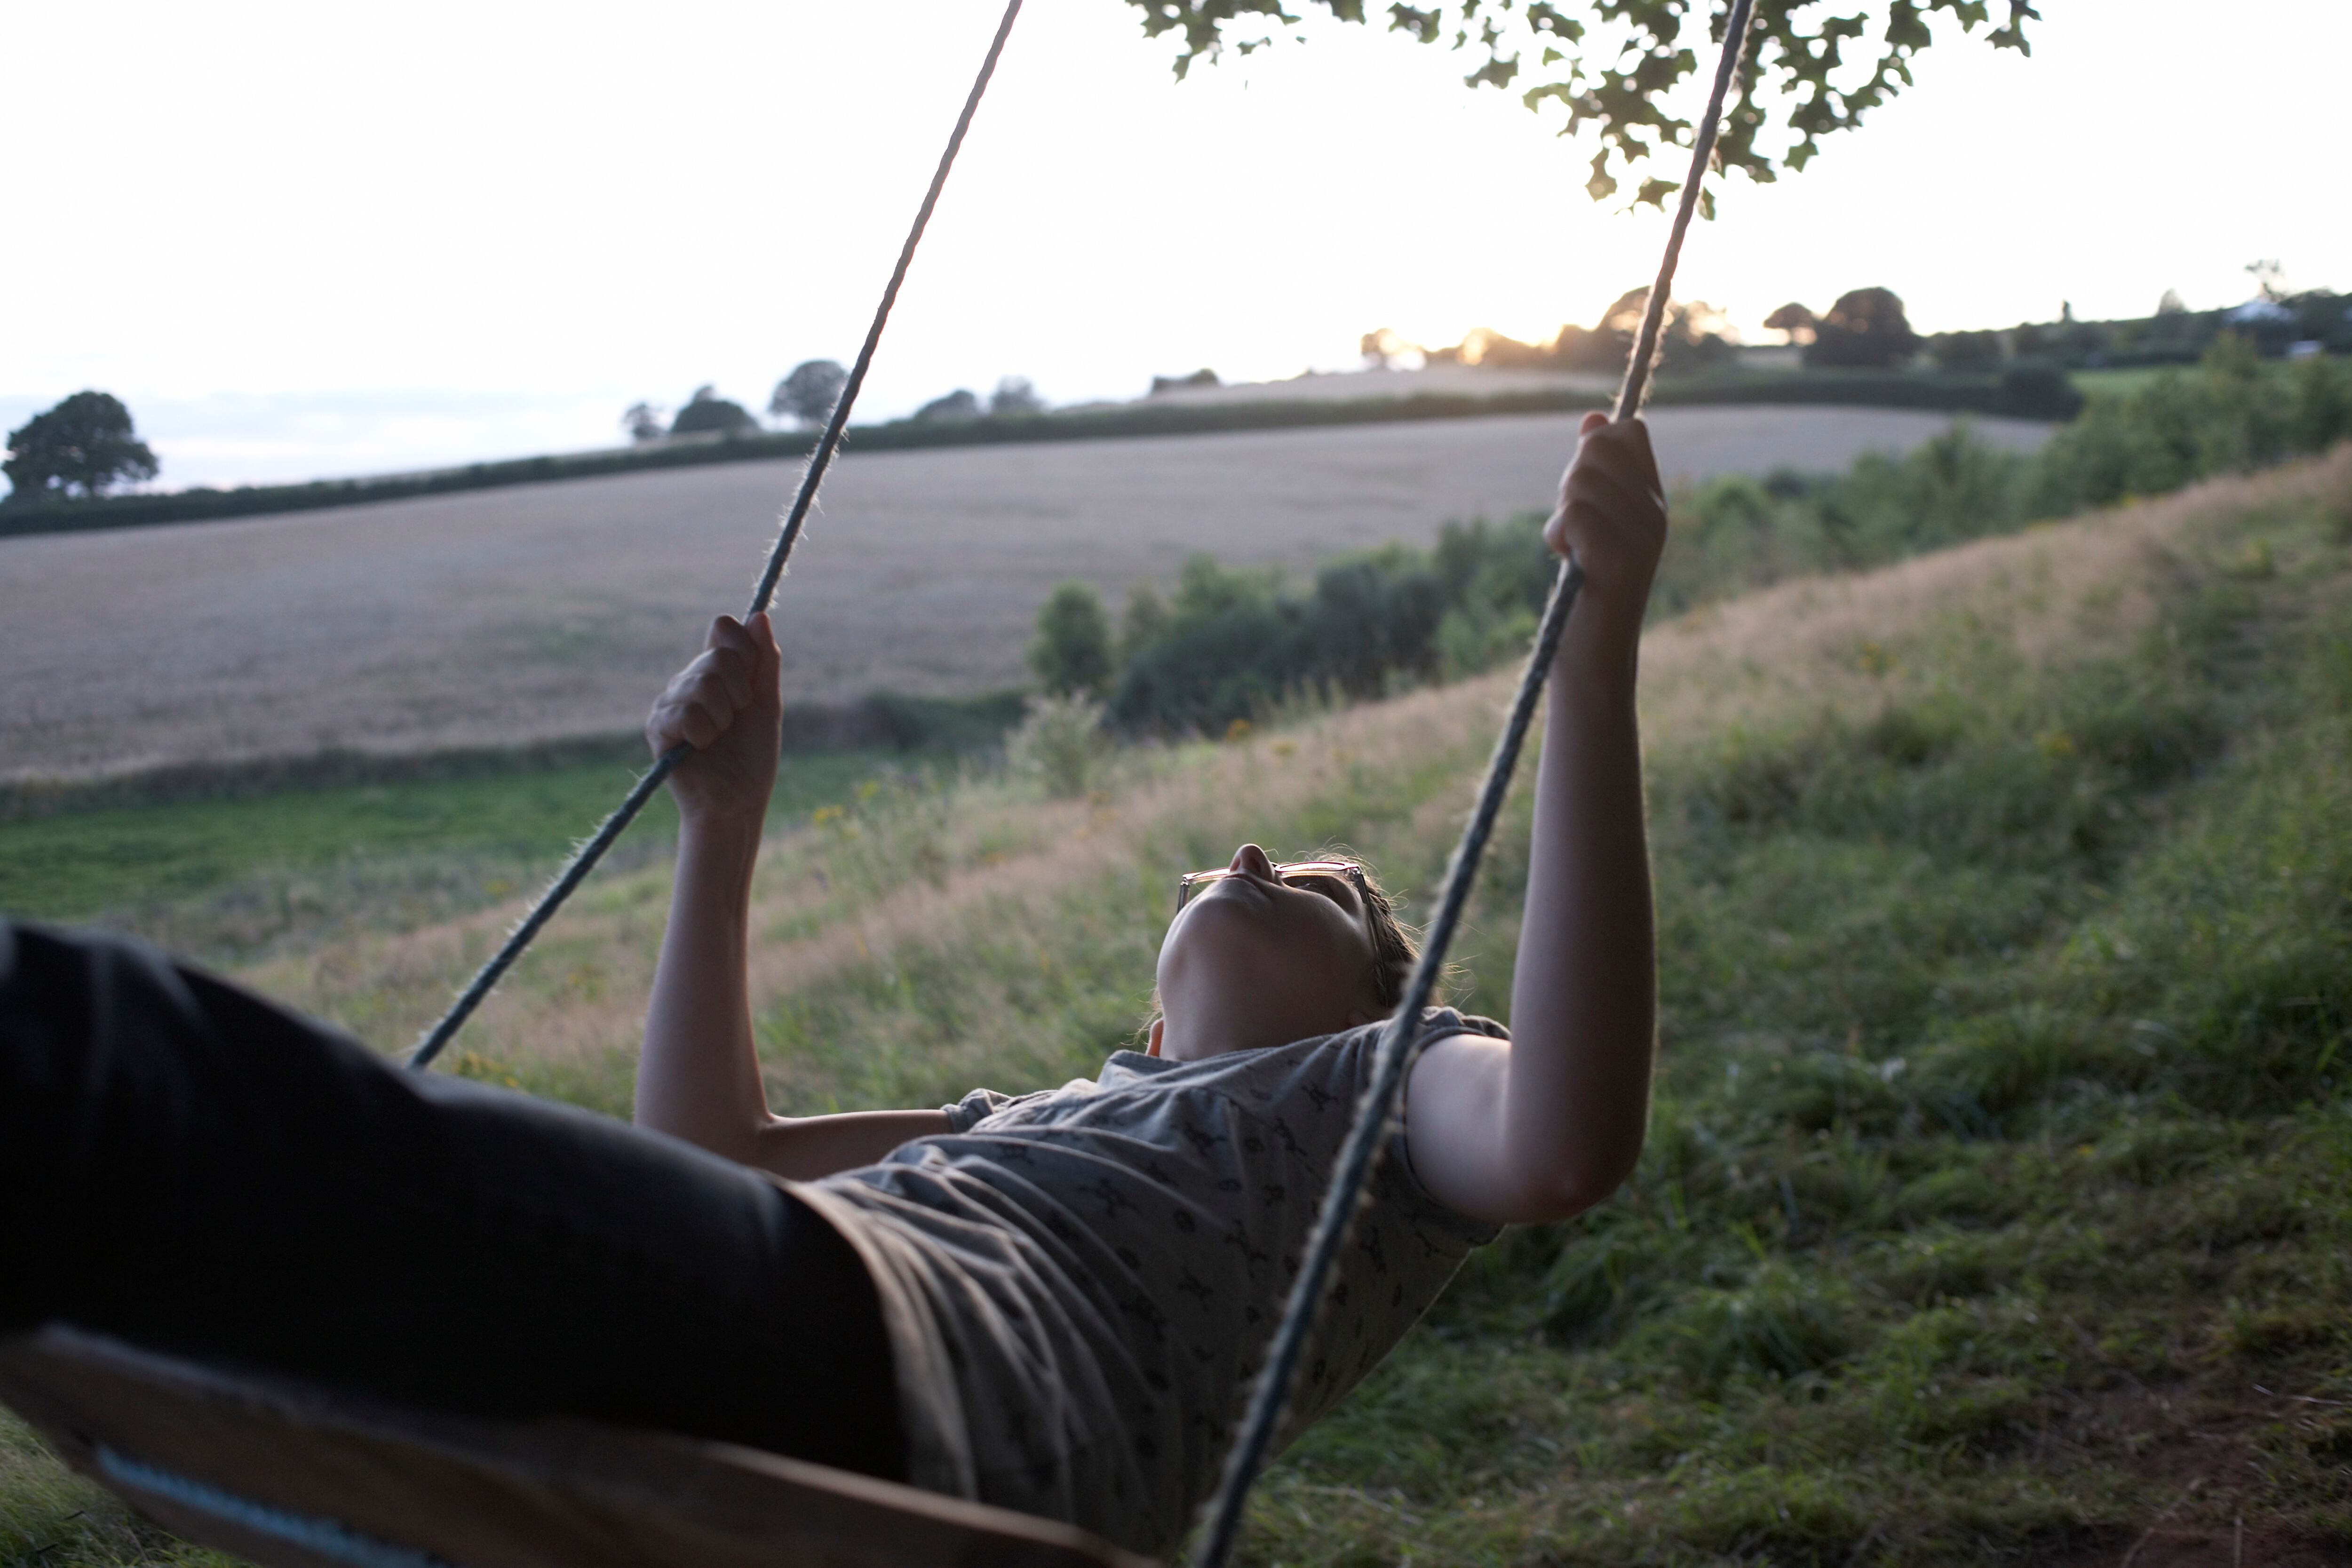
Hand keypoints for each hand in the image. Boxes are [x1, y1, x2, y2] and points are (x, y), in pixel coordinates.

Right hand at [646, 613, 781, 825]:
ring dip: (723, 718)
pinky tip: (700, 748)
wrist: (738, 802)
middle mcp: (687, 680)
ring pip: (703, 684)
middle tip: (735, 721)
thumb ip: (765, 660)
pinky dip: (704, 733)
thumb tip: (760, 615)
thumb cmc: (752, 758)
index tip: (752, 687)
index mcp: (714, 670)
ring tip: (718, 738)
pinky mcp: (656, 727)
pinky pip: (685, 712)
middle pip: (718, 655)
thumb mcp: (767, 704)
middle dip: (740, 693)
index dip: (746, 652)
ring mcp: (669, 702)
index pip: (723, 627)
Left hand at [1545, 411, 1667, 630]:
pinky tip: (1569, 563)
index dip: (1593, 452)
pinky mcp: (1619, 560)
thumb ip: (1595, 474)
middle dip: (1571, 483)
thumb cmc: (1586, 592)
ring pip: (1582, 481)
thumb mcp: (1590, 523)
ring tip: (1573, 551)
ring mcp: (1643, 536)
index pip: (1628, 434)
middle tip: (1576, 530)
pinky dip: (1558, 536)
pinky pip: (1574, 515)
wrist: (1592, 657)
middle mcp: (1656, 514)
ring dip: (1562, 516)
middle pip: (1599, 448)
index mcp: (1653, 501)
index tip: (1584, 497)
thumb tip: (1593, 418)